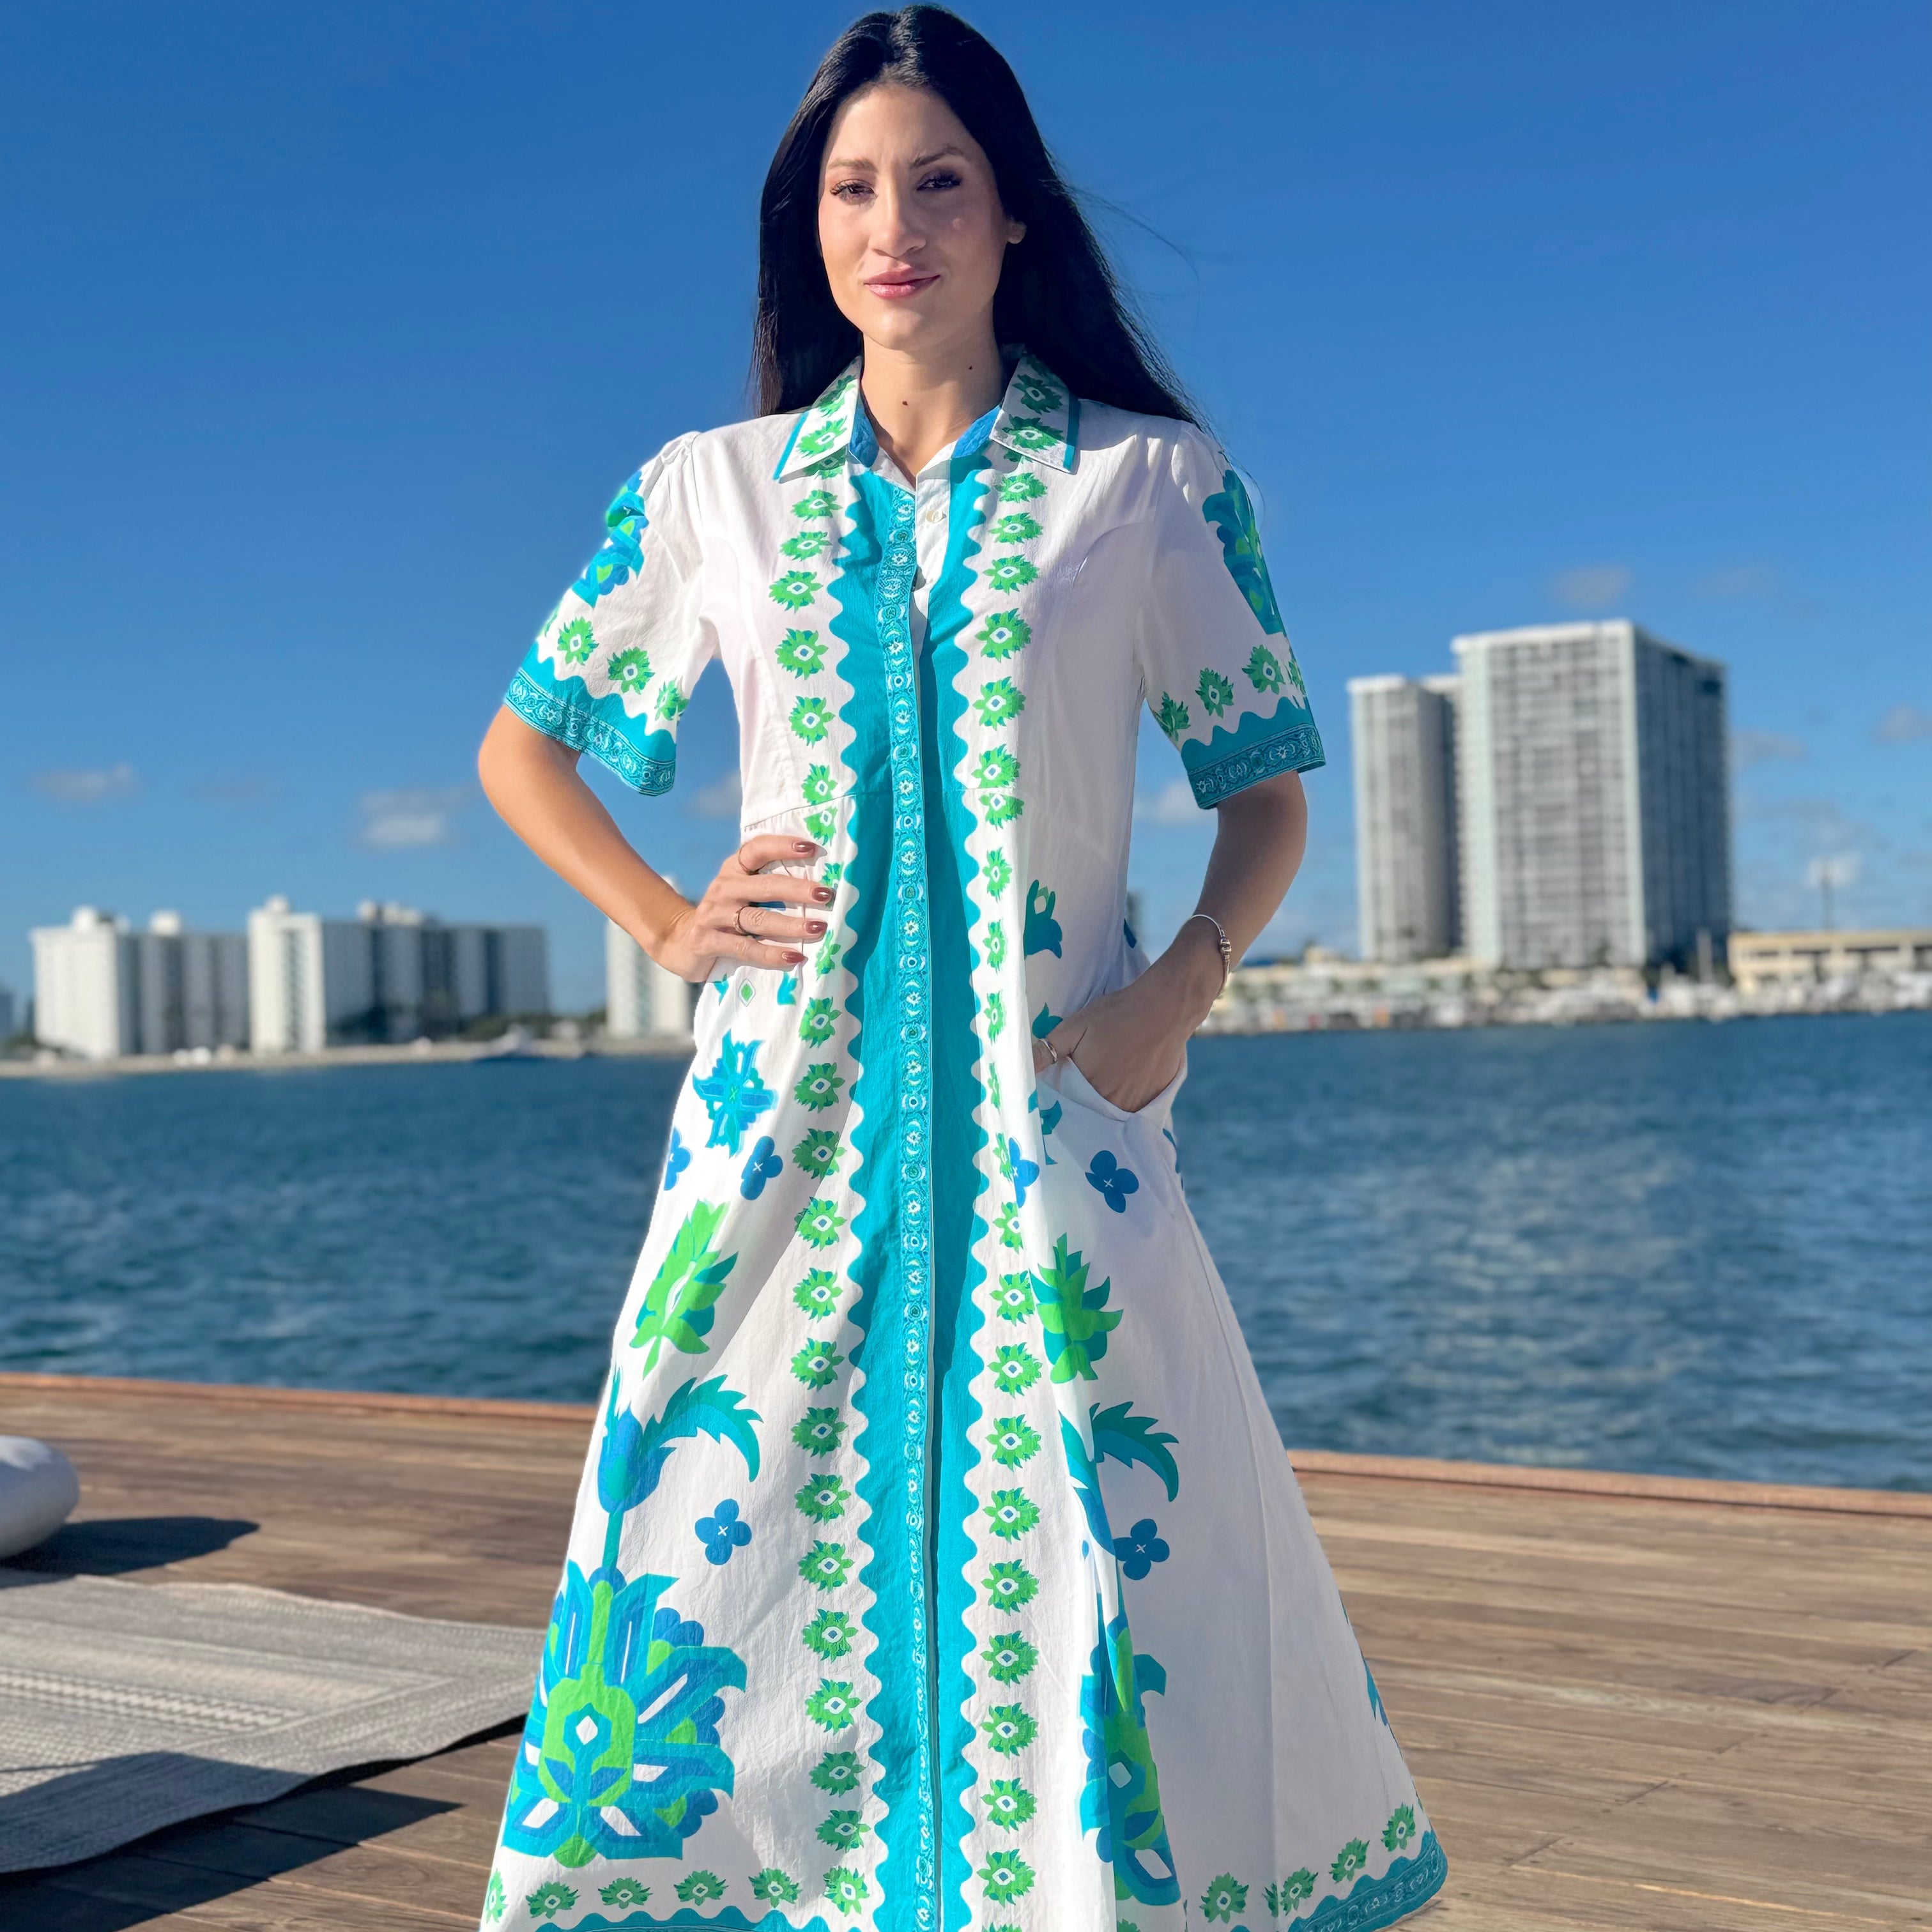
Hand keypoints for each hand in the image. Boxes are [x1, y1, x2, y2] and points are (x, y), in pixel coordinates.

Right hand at [651, 835, 832, 981]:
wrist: (682, 942)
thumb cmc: (727, 916)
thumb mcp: (743, 895)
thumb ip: (770, 887)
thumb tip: (819, 888)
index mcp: (733, 870)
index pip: (757, 849)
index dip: (783, 846)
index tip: (812, 849)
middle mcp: (723, 888)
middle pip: (765, 885)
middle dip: (798, 889)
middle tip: (826, 894)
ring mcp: (713, 915)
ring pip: (758, 919)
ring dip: (791, 925)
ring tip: (818, 928)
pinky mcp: (708, 941)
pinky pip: (746, 948)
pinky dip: (773, 954)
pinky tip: (795, 957)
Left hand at [1030, 921, 1224, 1111]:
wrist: (1165, 1008)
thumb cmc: (1116, 1014)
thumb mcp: (1075, 1026)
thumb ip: (1048, 1050)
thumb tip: (1023, 1069)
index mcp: (1090, 1087)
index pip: (1067, 1107)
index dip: (1060, 1101)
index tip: (1055, 1094)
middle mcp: (1113, 1103)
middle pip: (1089, 1114)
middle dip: (1080, 1107)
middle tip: (1077, 1091)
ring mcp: (1135, 1104)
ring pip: (1110, 1115)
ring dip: (1101, 1108)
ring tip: (1099, 1088)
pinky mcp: (1153, 1100)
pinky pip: (1131, 1111)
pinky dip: (1123, 1104)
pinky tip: (1120, 1086)